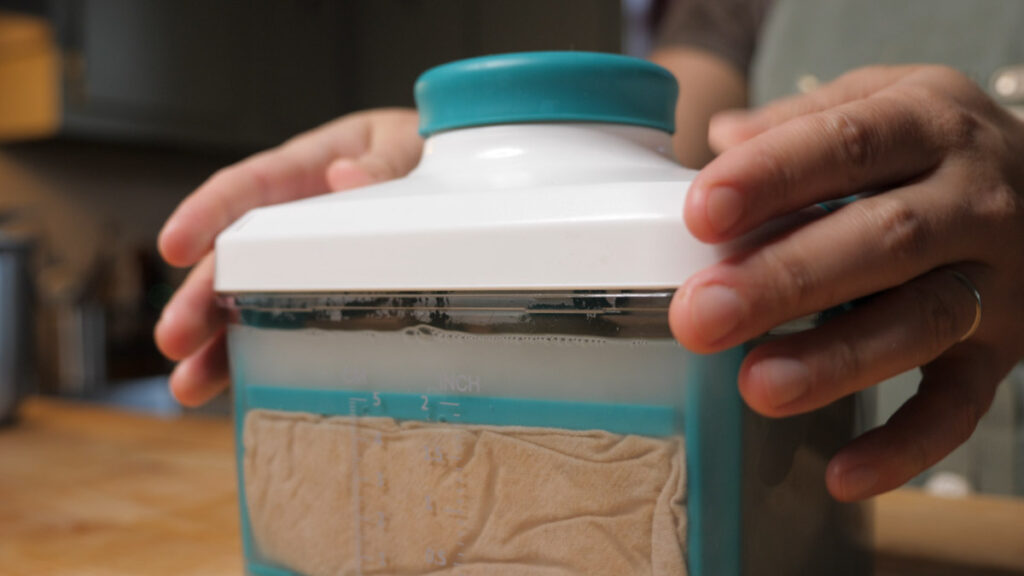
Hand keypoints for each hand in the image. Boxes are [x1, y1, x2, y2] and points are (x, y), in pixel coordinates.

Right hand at [155, 108, 421, 405]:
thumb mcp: (401, 145)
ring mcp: (298, 262)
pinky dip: (263, 360)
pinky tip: (241, 393)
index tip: (173, 246)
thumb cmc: (413, 152)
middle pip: (231, 261)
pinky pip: (287, 327)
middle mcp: (286, 219)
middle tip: (173, 339)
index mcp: (302, 170)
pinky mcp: (321, 296)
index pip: (244, 188)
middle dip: (198, 301)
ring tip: (189, 387)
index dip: (206, 215)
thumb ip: (381, 162)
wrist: (444, 173)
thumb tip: (344, 176)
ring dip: (217, 346)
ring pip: (246, 304)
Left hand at [670, 65, 1023, 500]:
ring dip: (836, 358)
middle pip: (883, 239)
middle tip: (701, 313)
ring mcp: (998, 280)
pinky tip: (842, 474)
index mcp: (929, 122)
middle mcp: (974, 199)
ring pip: (922, 321)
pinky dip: (906, 445)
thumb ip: (802, 121)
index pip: (847, 143)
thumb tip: (722, 139)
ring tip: (756, 385)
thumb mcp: (882, 99)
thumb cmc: (932, 147)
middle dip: (786, 279)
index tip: (701, 213)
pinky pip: (961, 406)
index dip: (772, 177)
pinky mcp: (1005, 351)